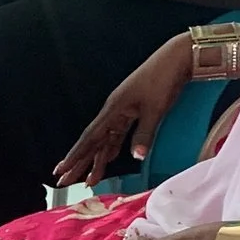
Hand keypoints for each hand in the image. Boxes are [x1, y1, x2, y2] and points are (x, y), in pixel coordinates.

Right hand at [55, 33, 192, 186]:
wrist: (176, 58)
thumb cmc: (163, 80)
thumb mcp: (155, 109)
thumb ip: (144, 134)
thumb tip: (136, 157)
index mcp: (114, 109)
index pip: (90, 138)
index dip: (76, 155)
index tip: (62, 170)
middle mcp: (113, 111)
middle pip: (93, 141)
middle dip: (79, 162)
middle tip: (65, 181)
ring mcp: (122, 111)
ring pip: (105, 140)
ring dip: (96, 159)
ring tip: (88, 180)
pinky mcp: (132, 111)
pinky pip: (117, 134)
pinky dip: (111, 148)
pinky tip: (108, 160)